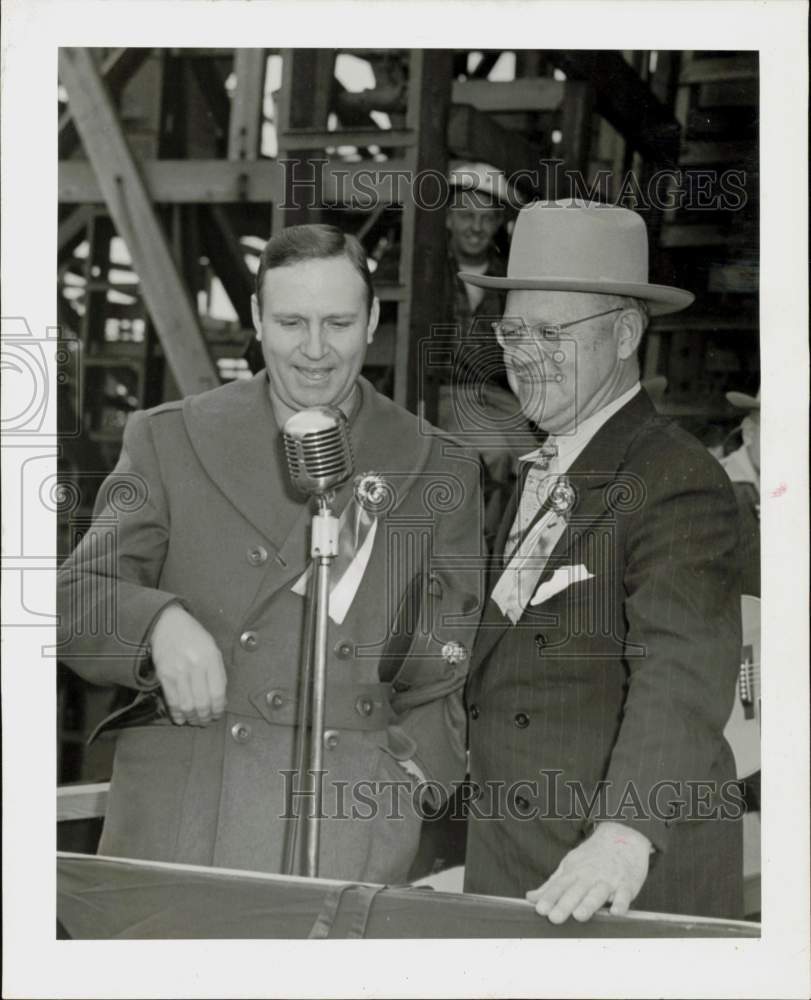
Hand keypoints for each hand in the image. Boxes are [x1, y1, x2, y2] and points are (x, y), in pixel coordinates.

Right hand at [150, 604, 226, 725]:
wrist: (167, 624)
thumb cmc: (194, 637)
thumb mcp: (213, 649)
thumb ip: (218, 673)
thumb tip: (220, 701)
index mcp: (210, 658)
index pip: (217, 692)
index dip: (219, 709)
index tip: (219, 714)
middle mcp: (194, 666)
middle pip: (202, 702)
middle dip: (206, 717)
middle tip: (208, 721)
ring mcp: (177, 672)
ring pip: (187, 705)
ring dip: (193, 718)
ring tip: (197, 721)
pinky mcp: (164, 676)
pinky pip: (172, 701)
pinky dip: (177, 714)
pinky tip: (182, 719)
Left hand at [526, 822, 650, 922]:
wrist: (623, 838)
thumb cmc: (593, 857)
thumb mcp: (570, 865)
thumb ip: (552, 885)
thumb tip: (530, 898)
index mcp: (574, 872)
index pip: (559, 886)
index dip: (549, 898)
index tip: (539, 910)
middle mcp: (590, 876)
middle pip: (576, 891)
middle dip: (564, 904)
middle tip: (554, 918)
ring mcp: (608, 879)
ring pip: (597, 893)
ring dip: (588, 904)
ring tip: (579, 916)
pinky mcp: (627, 884)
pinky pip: (624, 894)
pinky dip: (621, 903)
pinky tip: (616, 912)